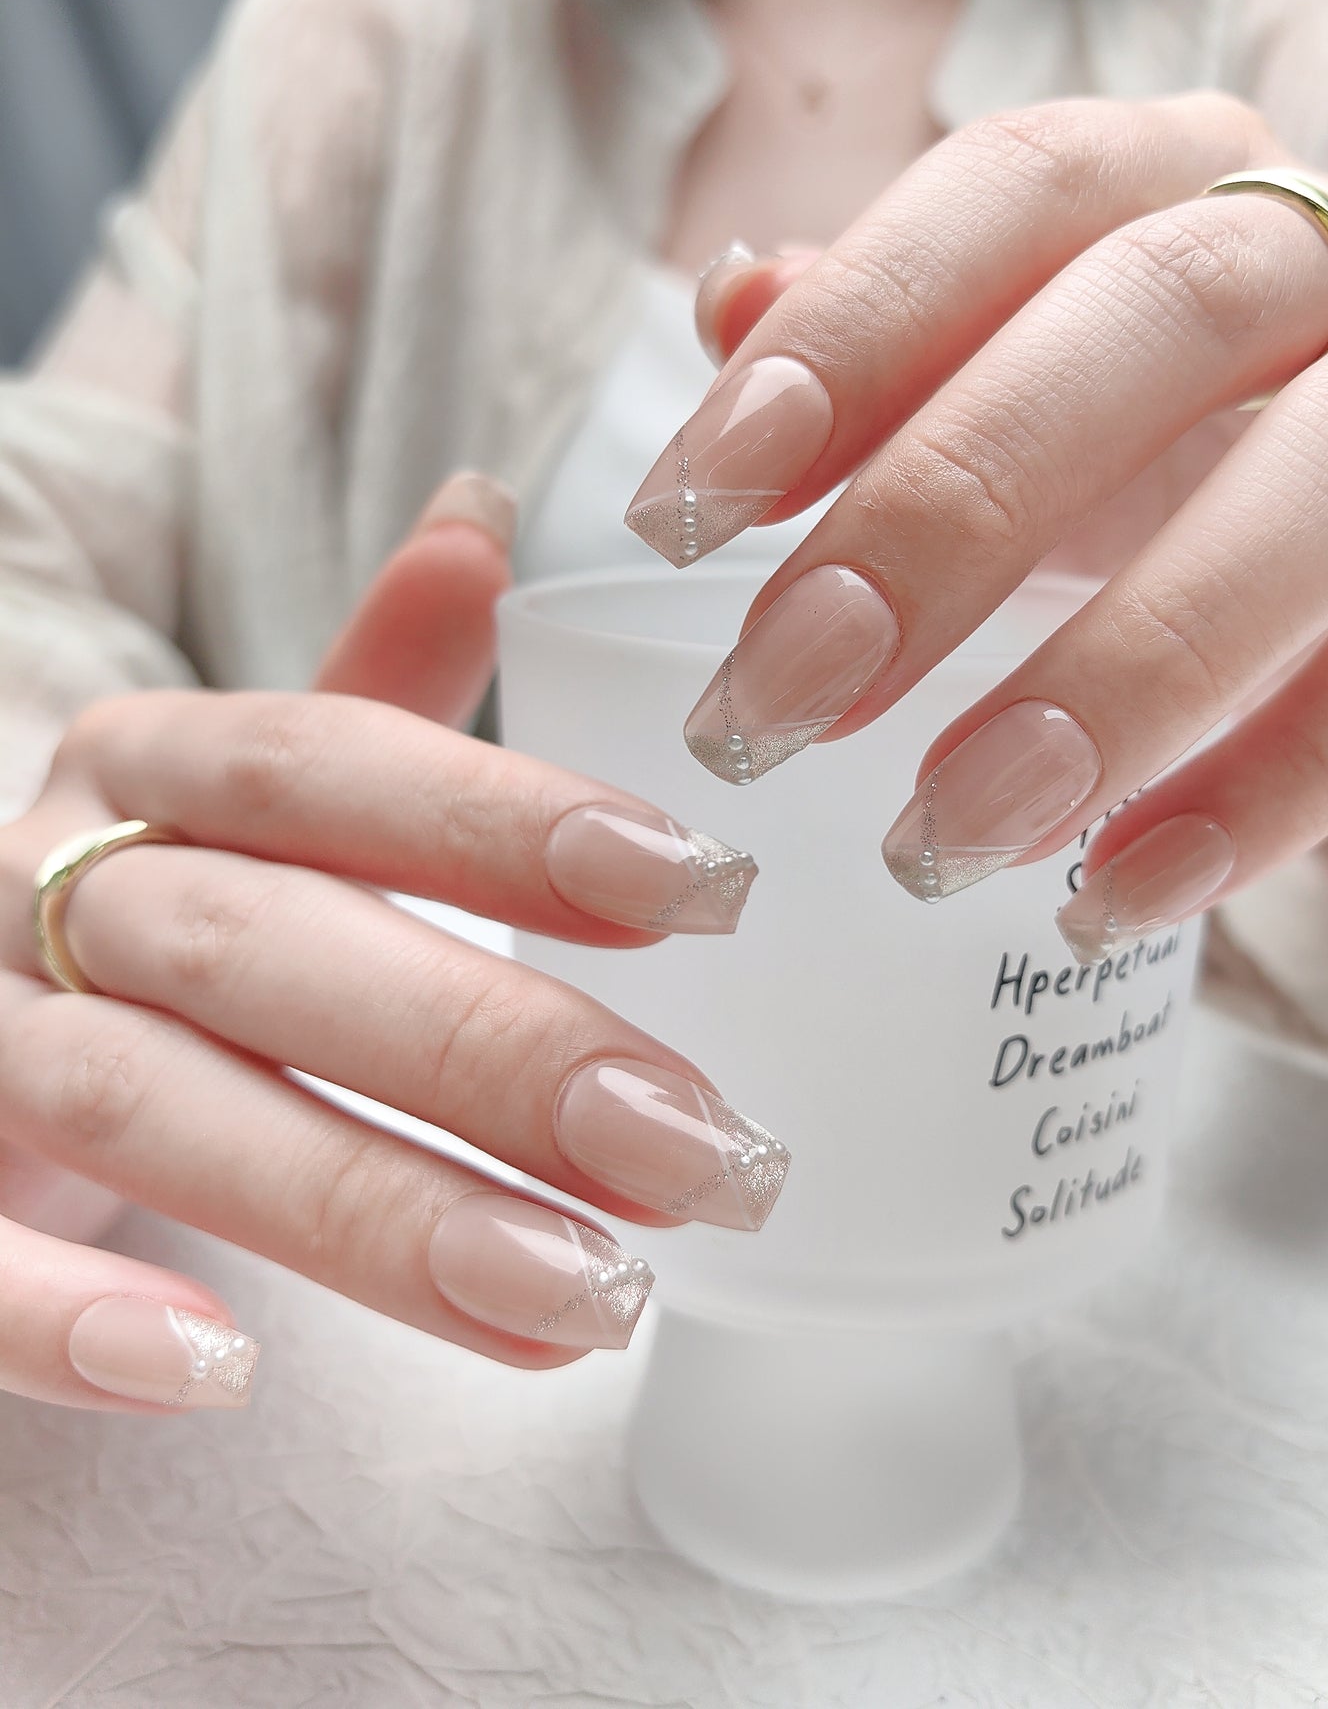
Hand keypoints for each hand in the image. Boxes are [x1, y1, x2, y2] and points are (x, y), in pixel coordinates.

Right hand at [0, 476, 780, 1412]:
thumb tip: (480, 517)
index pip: (330, 765)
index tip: (703, 887)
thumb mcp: (241, 793)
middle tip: (701, 1150)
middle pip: (271, 945)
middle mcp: (49, 884)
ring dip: (372, 1210)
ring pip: (151, 1105)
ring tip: (585, 1296)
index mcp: (146, 768)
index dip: (509, 822)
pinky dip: (67, 1319)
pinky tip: (217, 1370)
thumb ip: (365, 687)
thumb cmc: (142, 911)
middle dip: (496, 1052)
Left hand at [627, 93, 1327, 950]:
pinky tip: (1117, 892)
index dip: (854, 331)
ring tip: (943, 835)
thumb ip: (887, 346)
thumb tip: (731, 301)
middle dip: (952, 510)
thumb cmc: (1166, 456)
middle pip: (1160, 315)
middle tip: (781, 700)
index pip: (1016, 189)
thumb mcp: (1018, 394)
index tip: (692, 508)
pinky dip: (1276, 782)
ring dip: (1128, 664)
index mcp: (1183, 175)